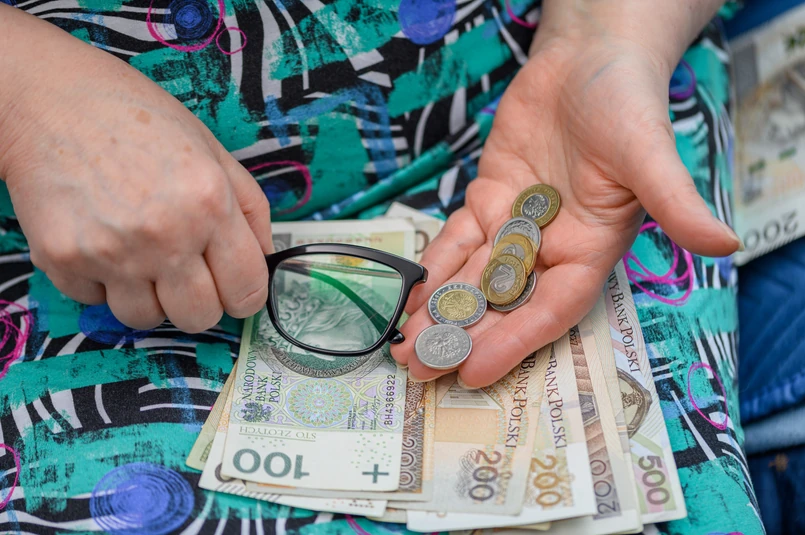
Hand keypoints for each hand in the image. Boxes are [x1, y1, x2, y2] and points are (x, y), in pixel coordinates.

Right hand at [0, 9, 271, 331]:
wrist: (50, 100)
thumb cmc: (138, 120)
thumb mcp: (213, 151)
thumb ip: (250, 209)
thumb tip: (265, 259)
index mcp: (210, 203)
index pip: (247, 291)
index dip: (245, 295)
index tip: (234, 288)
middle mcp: (165, 235)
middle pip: (199, 318)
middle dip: (199, 301)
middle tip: (186, 271)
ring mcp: (112, 252)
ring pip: (146, 318)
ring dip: (149, 295)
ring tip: (140, 251)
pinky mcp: (64, 260)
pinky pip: (97, 301)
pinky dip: (103, 282)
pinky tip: (103, 240)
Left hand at [391, 21, 739, 385]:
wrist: (588, 58)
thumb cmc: (627, 103)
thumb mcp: (650, 154)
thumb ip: (676, 201)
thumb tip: (725, 243)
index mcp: (591, 248)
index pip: (551, 307)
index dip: (515, 340)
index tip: (474, 370)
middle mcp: (551, 245)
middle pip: (503, 301)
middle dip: (462, 334)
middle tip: (420, 367)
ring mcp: (516, 223)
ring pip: (472, 276)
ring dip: (439, 308)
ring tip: (404, 345)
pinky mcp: (489, 198)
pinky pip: (456, 238)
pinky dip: (433, 264)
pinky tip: (407, 292)